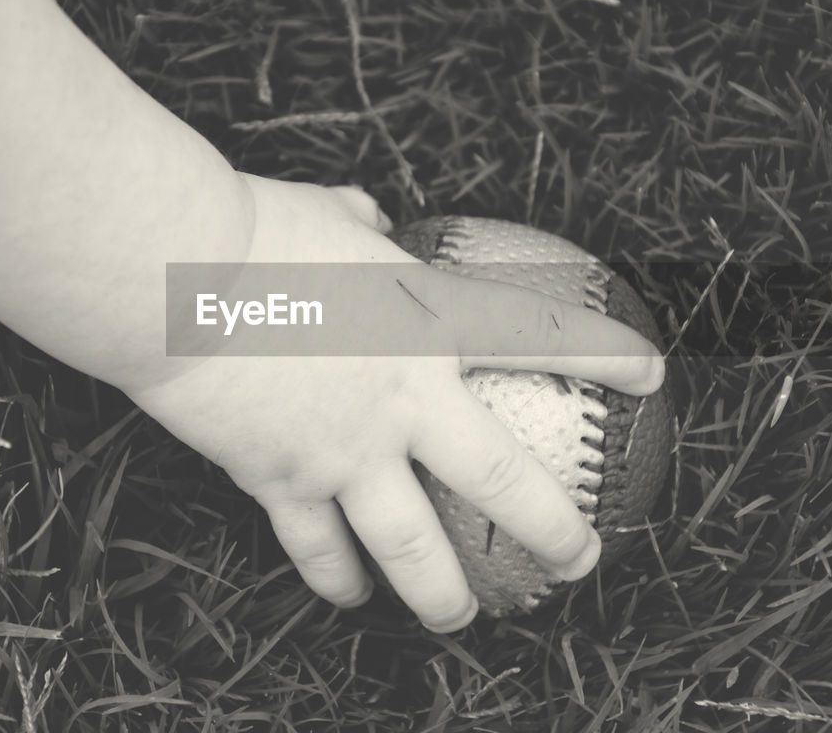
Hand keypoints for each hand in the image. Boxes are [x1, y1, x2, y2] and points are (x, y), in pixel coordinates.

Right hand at [128, 175, 664, 631]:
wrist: (176, 279)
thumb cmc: (253, 228)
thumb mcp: (327, 211)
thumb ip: (361, 222)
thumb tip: (367, 216)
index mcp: (430, 323)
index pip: (545, 338)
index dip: (610, 357)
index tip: (655, 375)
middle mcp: (405, 401)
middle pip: (502, 486)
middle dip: (556, 532)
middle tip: (583, 563)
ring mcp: (347, 453)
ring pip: (411, 548)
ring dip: (441, 595)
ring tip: (458, 620)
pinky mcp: (282, 481)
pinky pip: (317, 548)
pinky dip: (334, 577)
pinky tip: (347, 596)